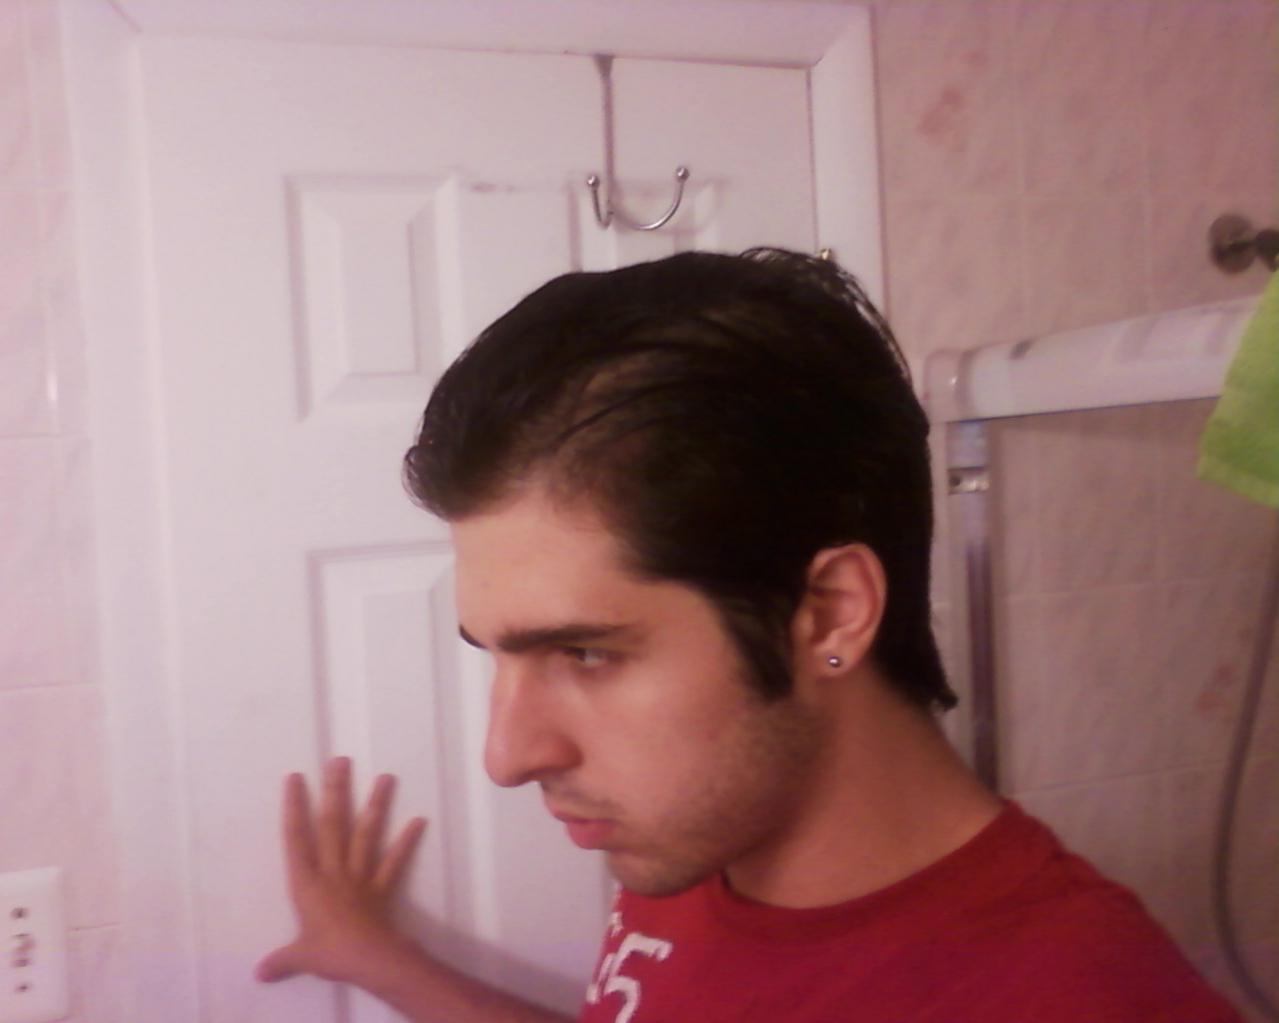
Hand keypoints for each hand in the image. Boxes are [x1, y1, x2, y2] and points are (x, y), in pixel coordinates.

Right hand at [256, 756, 427, 986]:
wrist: (369, 959)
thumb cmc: (329, 953)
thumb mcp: (299, 957)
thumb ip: (281, 960)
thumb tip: (258, 974)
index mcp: (307, 883)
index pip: (297, 838)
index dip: (295, 807)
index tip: (296, 777)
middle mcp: (333, 871)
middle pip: (333, 825)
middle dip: (336, 791)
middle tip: (340, 760)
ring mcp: (360, 876)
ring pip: (366, 834)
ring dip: (376, 805)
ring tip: (387, 777)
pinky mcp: (382, 887)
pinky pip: (395, 861)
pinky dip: (406, 842)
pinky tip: (419, 820)